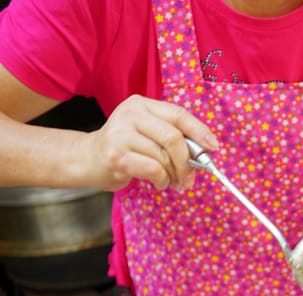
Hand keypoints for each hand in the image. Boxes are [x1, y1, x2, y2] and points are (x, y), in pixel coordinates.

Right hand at [81, 95, 218, 191]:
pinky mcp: (117, 156)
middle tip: (190, 177)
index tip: (213, 147)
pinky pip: (153, 170)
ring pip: (164, 157)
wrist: (88, 159)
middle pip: (174, 138)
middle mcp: (130, 115)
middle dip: (188, 161)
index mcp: (141, 104)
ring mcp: (121, 135)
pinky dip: (162, 180)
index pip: (178, 114)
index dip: (199, 131)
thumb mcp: (146, 131)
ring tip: (172, 181)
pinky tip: (160, 183)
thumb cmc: (125, 147)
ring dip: (174, 175)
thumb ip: (171, 135)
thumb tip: (204, 151)